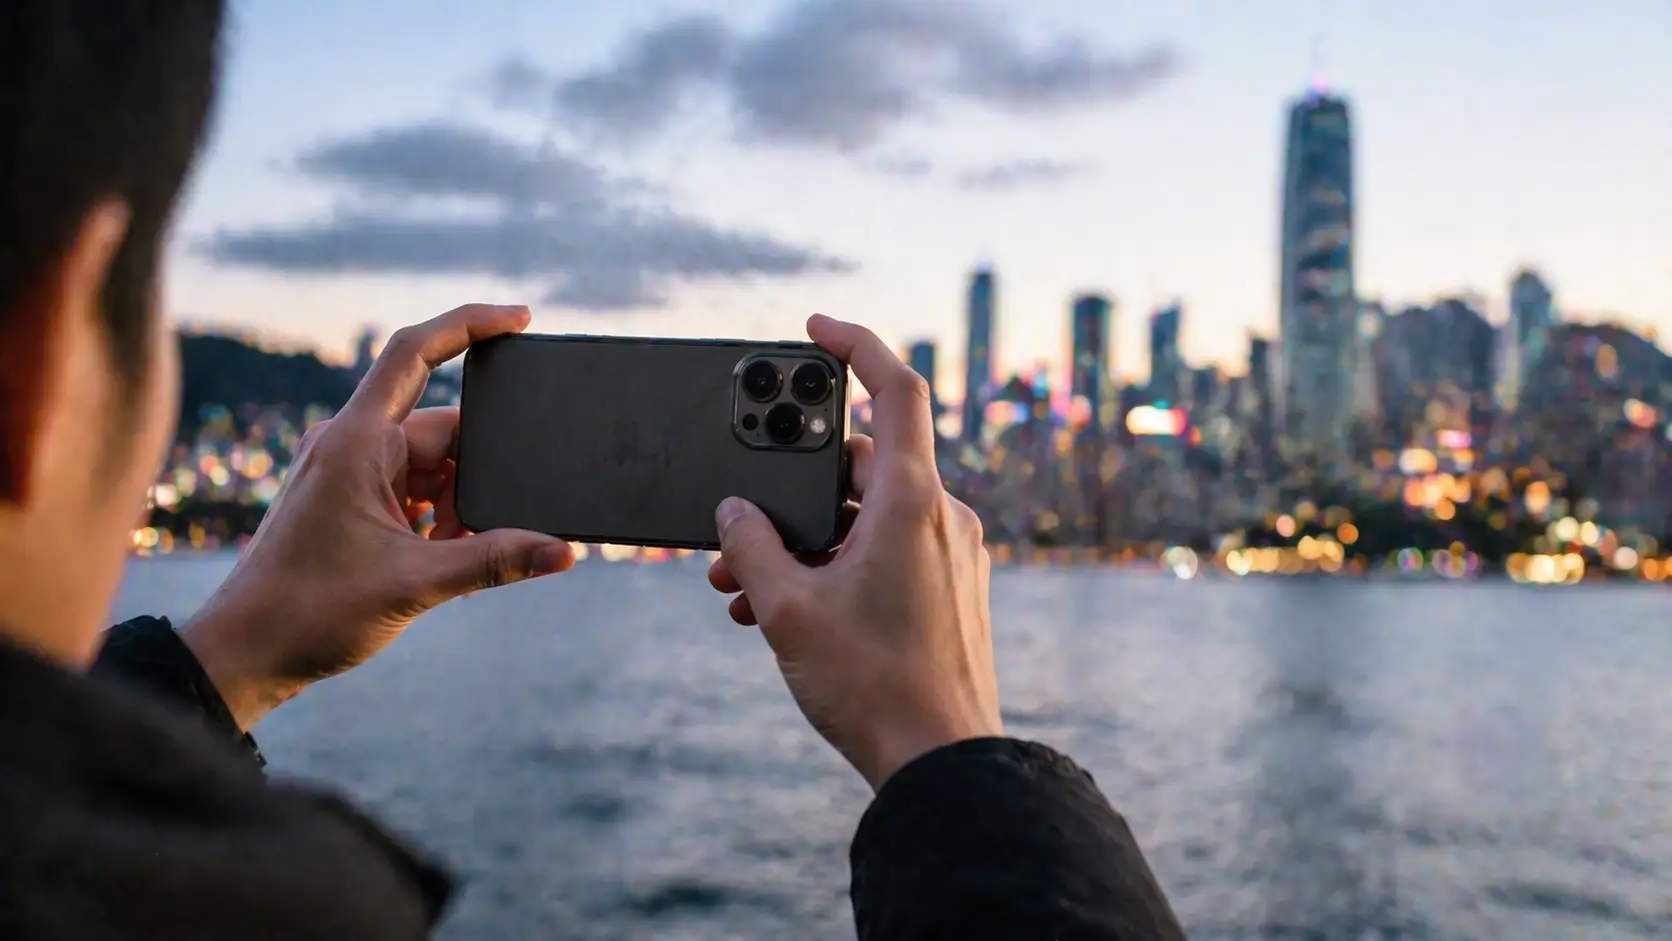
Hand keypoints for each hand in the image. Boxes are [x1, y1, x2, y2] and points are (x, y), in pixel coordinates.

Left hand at [180, 304, 574, 729]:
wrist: (244, 653)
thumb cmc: (308, 612)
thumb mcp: (415, 584)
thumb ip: (495, 560)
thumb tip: (563, 551)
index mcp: (356, 442)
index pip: (415, 353)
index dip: (469, 324)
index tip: (520, 318)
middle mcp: (351, 445)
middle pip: (442, 429)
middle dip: (477, 473)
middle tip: (490, 525)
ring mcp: (350, 472)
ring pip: (432, 464)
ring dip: (457, 503)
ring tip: (454, 552)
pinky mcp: (351, 500)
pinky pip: (414, 489)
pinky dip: (439, 516)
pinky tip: (443, 555)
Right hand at [707, 314, 1001, 790]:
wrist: (942, 764)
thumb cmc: (874, 687)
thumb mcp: (787, 609)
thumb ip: (751, 547)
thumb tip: (733, 514)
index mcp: (912, 502)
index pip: (895, 389)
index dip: (856, 344)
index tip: (816, 328)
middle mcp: (942, 517)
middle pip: (859, 467)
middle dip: (789, 493)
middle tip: (734, 525)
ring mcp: (953, 555)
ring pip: (866, 518)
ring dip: (804, 541)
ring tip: (744, 586)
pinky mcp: (951, 591)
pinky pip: (887, 553)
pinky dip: (836, 565)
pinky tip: (785, 610)